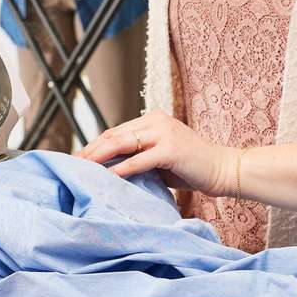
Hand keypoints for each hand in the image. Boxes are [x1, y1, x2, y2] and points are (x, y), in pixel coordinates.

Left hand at [75, 109, 236, 194]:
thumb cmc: (192, 167)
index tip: (78, 159)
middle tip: (72, 164)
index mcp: (153, 119)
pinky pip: (138, 160)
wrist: (224, 169)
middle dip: (91, 150)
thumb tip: (111, 167)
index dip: (95, 145)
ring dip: (99, 157)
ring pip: (122, 143)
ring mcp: (164, 133)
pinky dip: (120, 169)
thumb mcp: (161, 157)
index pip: (116, 131)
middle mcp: (156, 121)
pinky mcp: (170, 149)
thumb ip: (139, 156)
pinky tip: (106, 177)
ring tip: (82, 168)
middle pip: (114, 135)